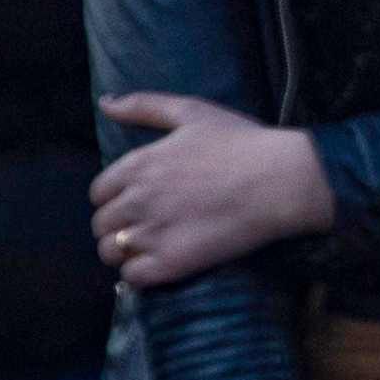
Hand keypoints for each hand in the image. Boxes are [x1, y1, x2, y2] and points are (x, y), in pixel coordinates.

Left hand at [89, 95, 334, 288]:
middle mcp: (136, 200)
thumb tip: (105, 103)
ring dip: (126, 250)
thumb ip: (143, 106)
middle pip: (101, 225)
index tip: (139, 199)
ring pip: (111, 252)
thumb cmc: (241, 142)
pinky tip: (162, 261)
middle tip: (149, 223)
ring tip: (152, 245)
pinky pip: (132, 276)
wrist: (281, 181)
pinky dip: (141, 272)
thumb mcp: (192, 111)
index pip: (98, 193)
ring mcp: (152, 234)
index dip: (116, 197)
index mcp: (137, 165)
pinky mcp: (170, 264)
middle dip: (119, 224)